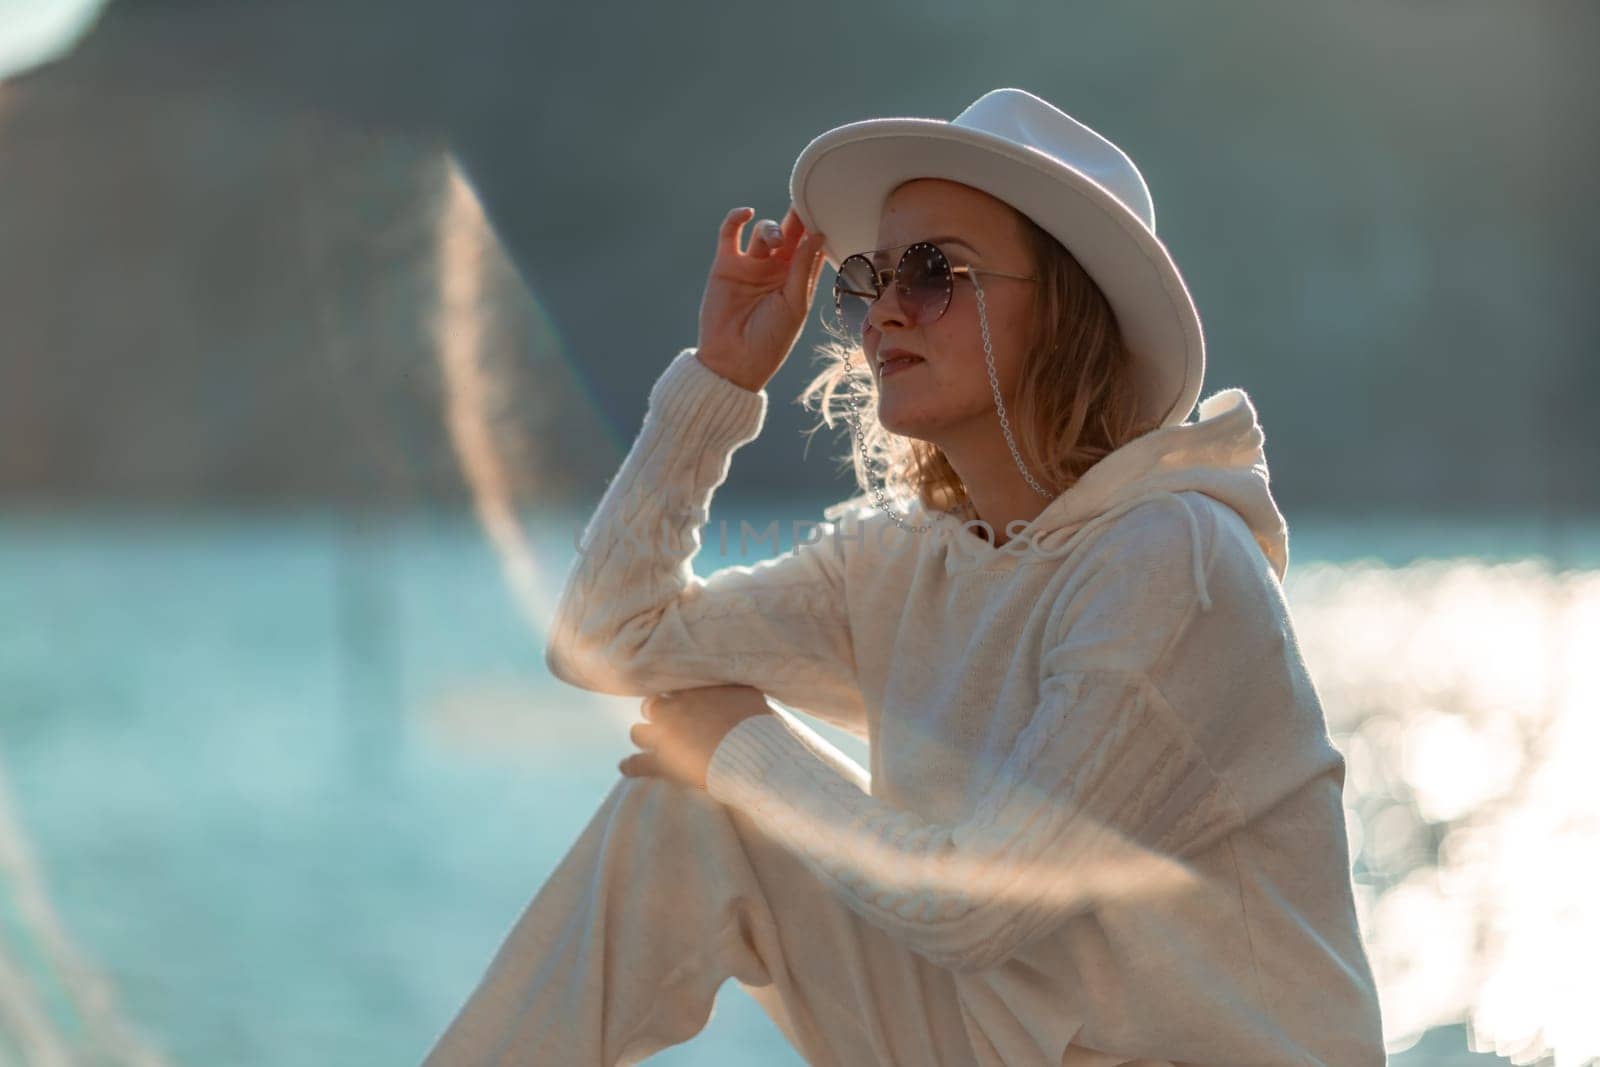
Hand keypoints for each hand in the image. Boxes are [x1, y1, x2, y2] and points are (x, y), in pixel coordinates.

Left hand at [619, 684, 775, 790]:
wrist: (753, 755)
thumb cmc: (756, 725)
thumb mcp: (748, 693)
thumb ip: (732, 685)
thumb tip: (730, 683)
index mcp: (694, 688)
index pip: (672, 684)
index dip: (674, 694)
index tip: (679, 700)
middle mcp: (675, 707)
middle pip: (652, 705)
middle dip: (656, 712)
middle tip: (665, 720)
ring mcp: (665, 735)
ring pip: (638, 732)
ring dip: (643, 736)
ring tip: (645, 739)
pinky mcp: (662, 762)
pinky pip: (636, 764)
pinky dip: (631, 766)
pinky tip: (626, 767)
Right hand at [695, 203, 828, 392]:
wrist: (733, 360)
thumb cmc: (770, 339)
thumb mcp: (794, 303)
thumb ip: (802, 268)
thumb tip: (817, 235)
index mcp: (796, 280)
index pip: (809, 247)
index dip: (815, 228)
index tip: (824, 209)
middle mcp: (775, 270)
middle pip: (789, 233)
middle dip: (796, 218)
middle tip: (803, 202)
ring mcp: (750, 266)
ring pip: (764, 231)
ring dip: (771, 228)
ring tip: (775, 240)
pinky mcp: (725, 265)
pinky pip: (730, 234)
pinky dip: (736, 218)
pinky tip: (747, 213)